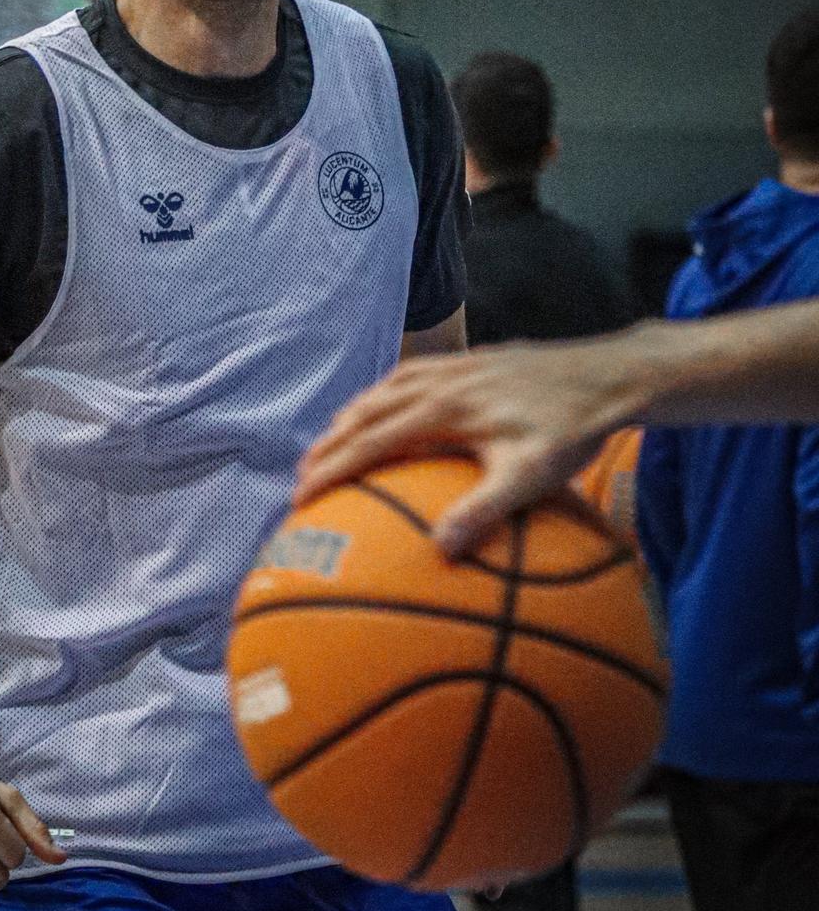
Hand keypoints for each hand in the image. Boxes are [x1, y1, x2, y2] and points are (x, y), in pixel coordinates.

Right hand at [295, 341, 619, 555]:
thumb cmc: (572, 430)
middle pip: (365, 412)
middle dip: (328, 444)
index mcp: (443, 409)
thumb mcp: (531, 476)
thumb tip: (439, 550)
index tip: (301, 498)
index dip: (330, 469)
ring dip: (351, 417)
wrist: (608, 374)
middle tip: (302, 478)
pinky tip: (390, 412)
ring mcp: (453, 366)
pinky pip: (409, 374)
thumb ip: (482, 511)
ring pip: (383, 389)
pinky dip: (383, 396)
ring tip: (332, 444)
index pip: (369, 440)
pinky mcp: (470, 360)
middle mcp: (438, 381)